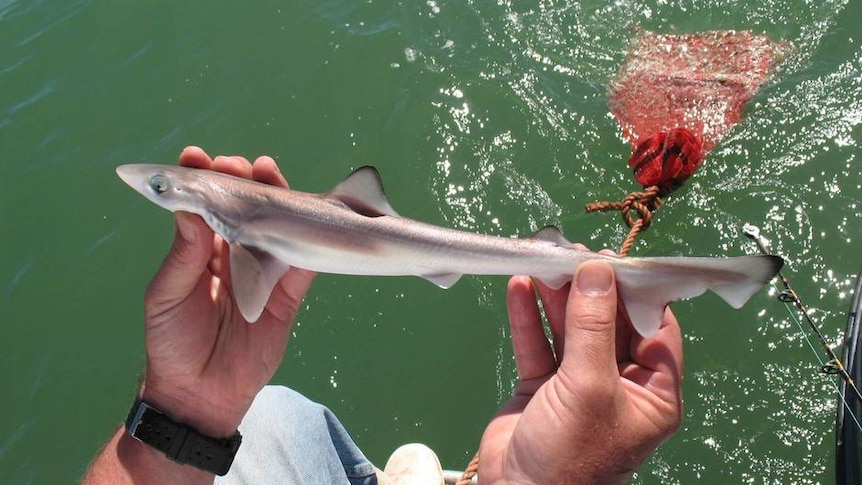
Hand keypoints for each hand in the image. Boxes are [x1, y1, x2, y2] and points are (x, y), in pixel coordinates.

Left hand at [140, 147, 315, 436]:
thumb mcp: (167, 294)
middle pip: (245, 208)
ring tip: (269, 173)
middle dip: (244, 181)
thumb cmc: (172, 342)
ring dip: (277, 199)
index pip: (204, 206)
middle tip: (241, 166)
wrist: (200, 394)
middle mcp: (233, 253)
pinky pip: (303, 262)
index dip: (203, 179)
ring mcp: (262, 271)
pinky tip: (309, 214)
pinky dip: (310, 239)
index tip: (198, 156)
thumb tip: (190, 207)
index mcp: (199, 250)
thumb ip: (185, 253)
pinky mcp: (287, 293)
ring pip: (276, 226)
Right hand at [479, 259, 682, 483]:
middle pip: (608, 324)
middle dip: (590, 290)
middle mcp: (619, 386)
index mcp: (652, 394)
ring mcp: (578, 386)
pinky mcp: (542, 387)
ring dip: (556, 298)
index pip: (654, 329)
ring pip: (570, 330)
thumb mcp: (590, 385)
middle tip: (573, 253)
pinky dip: (528, 317)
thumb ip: (593, 326)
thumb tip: (597, 271)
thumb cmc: (570, 453)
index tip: (617, 259)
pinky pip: (538, 344)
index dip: (637, 293)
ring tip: (544, 261)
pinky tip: (520, 287)